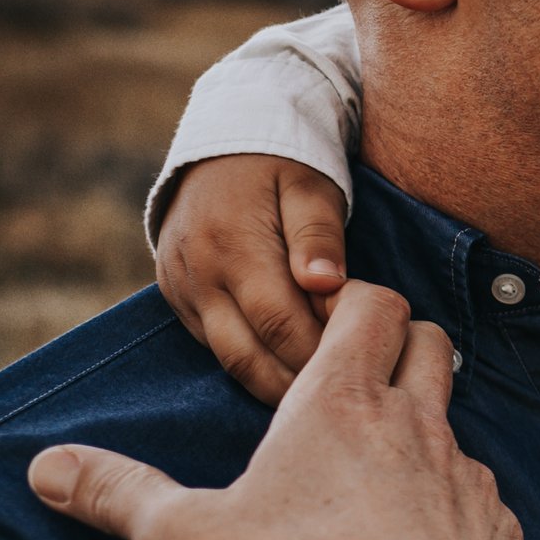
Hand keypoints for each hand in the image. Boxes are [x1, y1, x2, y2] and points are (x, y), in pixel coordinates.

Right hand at [29, 281, 524, 539]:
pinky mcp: (502, 535)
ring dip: (423, 442)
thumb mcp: (183, 539)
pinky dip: (453, 512)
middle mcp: (418, 426)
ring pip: (458, 428)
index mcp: (341, 402)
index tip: (327, 331)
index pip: (373, 305)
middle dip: (403, 347)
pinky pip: (482, 503)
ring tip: (378, 490)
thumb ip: (117, 494)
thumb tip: (47, 468)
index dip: (354, 304)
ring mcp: (469, 479)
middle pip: (433, 344)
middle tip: (360, 390)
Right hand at [155, 154, 349, 406]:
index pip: (280, 323)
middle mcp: (198, 274)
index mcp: (232, 245)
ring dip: (276, 382)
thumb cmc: (281, 166)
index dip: (321, 350)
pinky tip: (291, 370)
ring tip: (324, 392)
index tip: (362, 363)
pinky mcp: (177, 298)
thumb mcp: (310, 186)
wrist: (220, 146)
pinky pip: (215, 347)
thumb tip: (326, 284)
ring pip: (229, 360)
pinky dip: (253, 364)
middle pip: (250, 355)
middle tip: (347, 394)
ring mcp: (182, 289)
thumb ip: (319, 235)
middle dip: (300, 380)